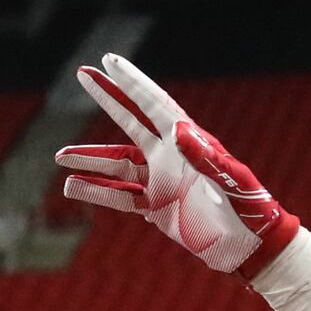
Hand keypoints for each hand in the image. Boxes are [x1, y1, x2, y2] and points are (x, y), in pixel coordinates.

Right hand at [56, 53, 310, 310]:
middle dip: (108, 97)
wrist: (251, 247)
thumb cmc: (249, 212)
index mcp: (188, 143)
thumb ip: (206, 157)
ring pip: (118, 165)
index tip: (109, 62)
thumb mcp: (231, 183)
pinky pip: (121, 196)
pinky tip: (73, 186)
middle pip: (131, 120)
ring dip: (90, 159)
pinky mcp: (157, 206)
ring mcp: (161, 180)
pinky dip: (97, 191)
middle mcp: (171, 155)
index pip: (153, 105)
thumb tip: (179, 129)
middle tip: (82, 73)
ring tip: (59, 156)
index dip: (131, 83)